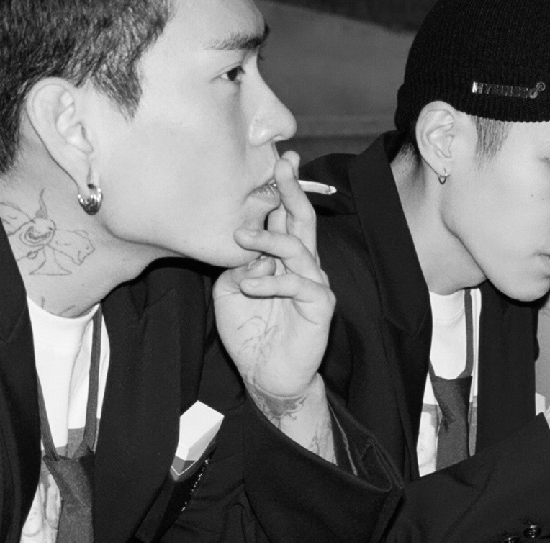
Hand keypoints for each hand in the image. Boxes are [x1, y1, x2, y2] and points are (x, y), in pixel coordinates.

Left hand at [213, 151, 333, 406]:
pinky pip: (298, 284)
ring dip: (268, 238)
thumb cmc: (251, 333)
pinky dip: (271, 282)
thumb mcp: (230, 292)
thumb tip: (240, 244)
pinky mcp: (319, 305)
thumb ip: (235, 264)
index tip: (276, 161)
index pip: (285, 217)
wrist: (267, 375)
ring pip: (298, 247)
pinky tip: (250, 286)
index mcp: (284, 259)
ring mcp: (314, 284)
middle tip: (282, 165)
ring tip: (241, 237)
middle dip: (292, 190)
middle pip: (302, 220)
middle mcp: (303, 265)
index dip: (281, 190)